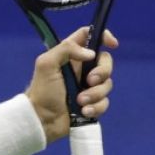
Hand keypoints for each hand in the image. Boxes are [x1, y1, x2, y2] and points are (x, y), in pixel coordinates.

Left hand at [26, 27, 117, 142]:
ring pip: (107, 84)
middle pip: (105, 61)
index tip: (112, 44)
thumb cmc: (42, 90)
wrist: (42, 119)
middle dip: (102, 72)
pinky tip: (83, 111)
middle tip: (89, 81)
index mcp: (70, 56)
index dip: (103, 36)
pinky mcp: (92, 103)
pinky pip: (104, 102)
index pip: (89, 37)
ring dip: (95, 94)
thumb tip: (90, 54)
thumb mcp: (46, 64)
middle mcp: (82, 69)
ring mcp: (88, 86)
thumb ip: (65, 50)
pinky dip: (95, 107)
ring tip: (80, 101)